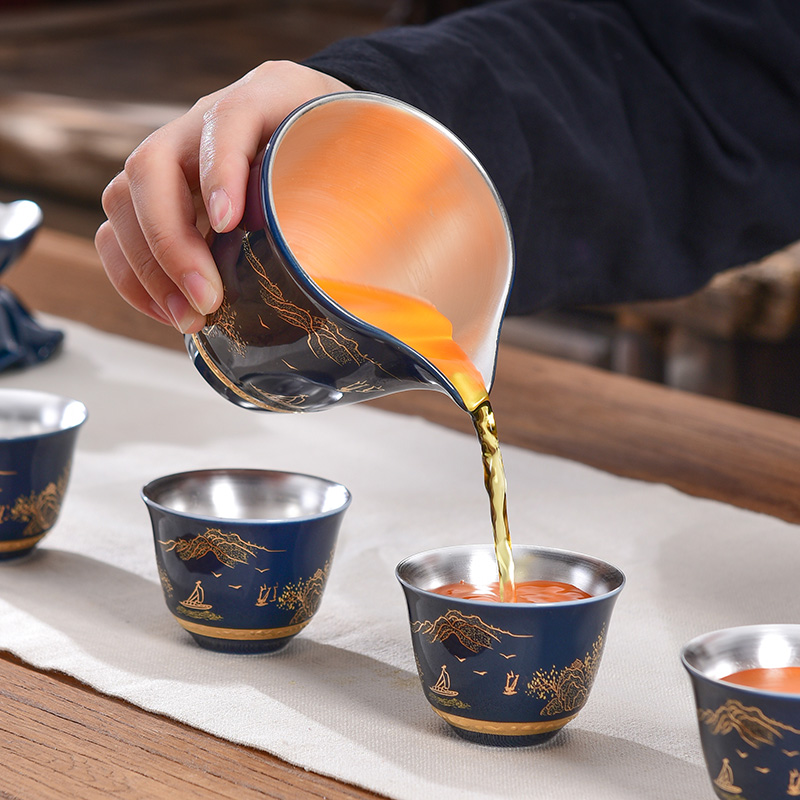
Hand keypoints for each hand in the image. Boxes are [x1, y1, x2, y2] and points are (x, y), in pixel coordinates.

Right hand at [95, 61, 350, 333]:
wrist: (305, 118)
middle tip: (206, 301)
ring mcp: (170, 156)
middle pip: (154, 167)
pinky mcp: (153, 193)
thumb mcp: (349, 155)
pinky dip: (133, 276)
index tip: (228, 222)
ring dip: (148, 268)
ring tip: (186, 318)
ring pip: (123, 199)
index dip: (222, 170)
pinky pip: (116, 230)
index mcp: (261, 99)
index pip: (231, 120)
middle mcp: (200, 123)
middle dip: (173, 244)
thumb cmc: (328, 146)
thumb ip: (345, 187)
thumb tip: (333, 260)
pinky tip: (166, 311)